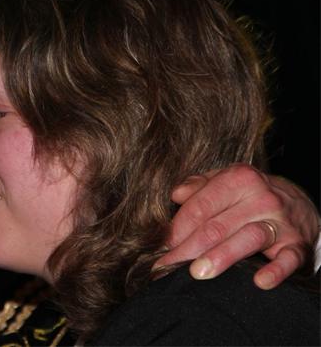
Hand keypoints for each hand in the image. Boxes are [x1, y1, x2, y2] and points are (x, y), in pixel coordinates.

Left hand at [156, 164, 319, 288]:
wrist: (301, 204)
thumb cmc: (252, 195)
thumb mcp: (227, 182)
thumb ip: (199, 186)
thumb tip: (175, 194)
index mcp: (239, 179)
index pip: (201, 205)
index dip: (177, 227)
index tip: (160, 245)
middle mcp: (260, 198)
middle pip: (217, 225)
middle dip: (188, 247)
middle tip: (167, 264)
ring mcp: (280, 222)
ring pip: (248, 238)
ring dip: (221, 256)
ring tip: (197, 272)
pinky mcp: (297, 245)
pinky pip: (288, 258)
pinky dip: (276, 270)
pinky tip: (259, 281)